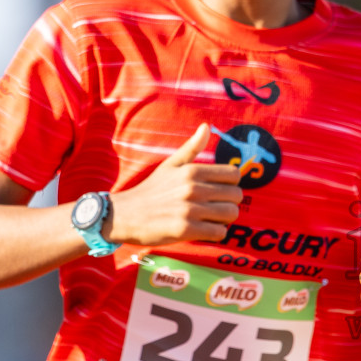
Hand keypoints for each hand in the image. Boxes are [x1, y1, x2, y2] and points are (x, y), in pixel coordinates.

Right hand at [106, 124, 243, 245]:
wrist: (124, 215)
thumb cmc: (152, 190)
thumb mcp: (170, 165)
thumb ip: (192, 148)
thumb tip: (206, 126)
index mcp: (192, 171)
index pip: (234, 174)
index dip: (231, 184)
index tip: (219, 191)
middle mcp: (192, 188)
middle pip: (236, 196)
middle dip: (229, 203)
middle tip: (214, 208)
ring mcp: (189, 209)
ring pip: (230, 214)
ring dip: (224, 220)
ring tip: (209, 219)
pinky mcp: (185, 229)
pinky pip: (219, 232)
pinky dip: (215, 233)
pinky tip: (203, 230)